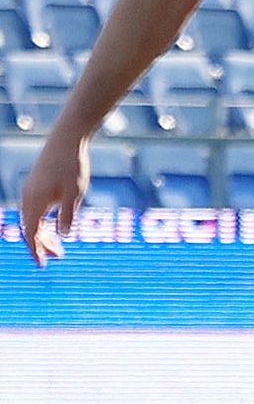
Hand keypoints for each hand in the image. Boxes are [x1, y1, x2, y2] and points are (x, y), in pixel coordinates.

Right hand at [19, 128, 86, 264]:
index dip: (36, 250)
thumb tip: (63, 235)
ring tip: (59, 245)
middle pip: (31, 228)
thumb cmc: (72, 166)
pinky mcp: (37, 183)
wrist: (67, 139)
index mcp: (34, 202)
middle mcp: (28, 197)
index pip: (31, 233)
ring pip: (33, 218)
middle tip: (58, 256)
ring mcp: (31, 190)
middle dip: (42, 244)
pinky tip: (55, 225)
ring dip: (44, 233)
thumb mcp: (75, 194)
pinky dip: (44, 220)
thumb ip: (68, 215)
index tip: (43, 264)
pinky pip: (36, 209)